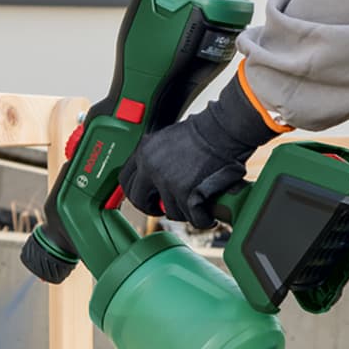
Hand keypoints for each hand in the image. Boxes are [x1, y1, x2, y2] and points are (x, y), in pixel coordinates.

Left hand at [120, 78, 279, 229]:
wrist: (223, 129)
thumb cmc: (204, 130)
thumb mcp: (168, 138)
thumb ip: (156, 157)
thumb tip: (154, 179)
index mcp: (144, 151)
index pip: (125, 180)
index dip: (135, 192)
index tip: (147, 197)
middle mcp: (151, 167)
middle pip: (139, 201)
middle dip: (153, 208)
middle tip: (166, 207)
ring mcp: (168, 181)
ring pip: (170, 211)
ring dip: (185, 212)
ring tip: (198, 205)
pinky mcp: (187, 193)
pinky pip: (192, 218)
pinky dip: (203, 219)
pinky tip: (208, 215)